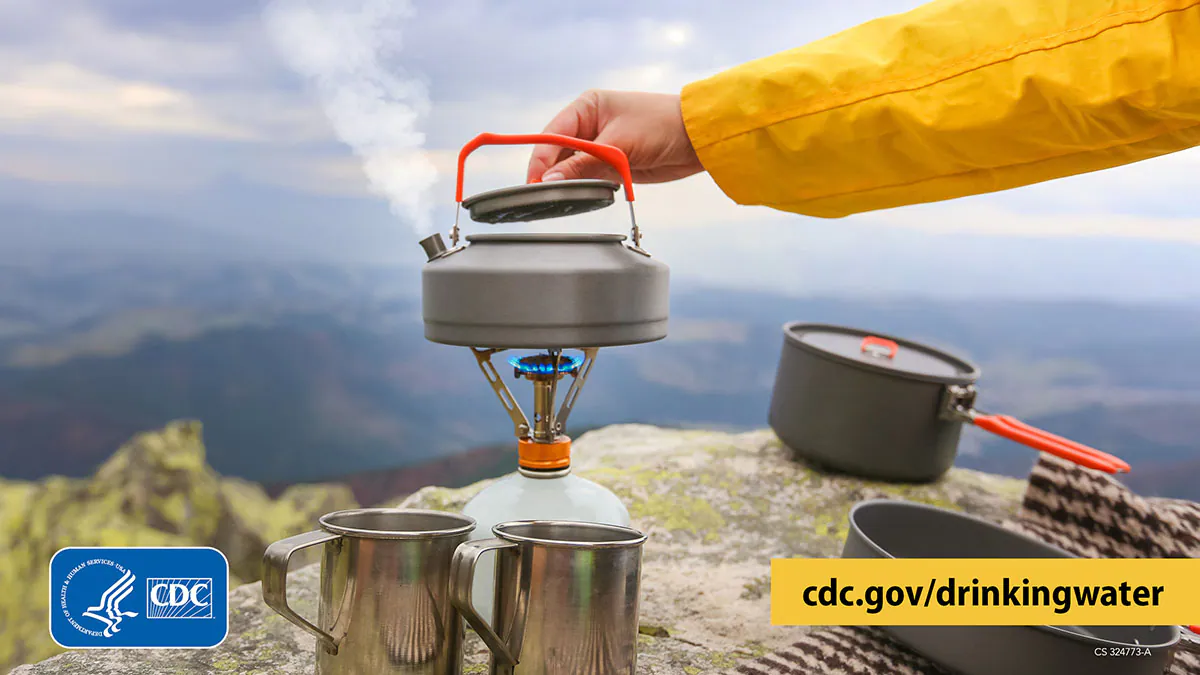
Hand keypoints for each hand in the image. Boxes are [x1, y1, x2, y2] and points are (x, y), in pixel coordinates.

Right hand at [526, 90, 703, 184]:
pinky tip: (580, 197)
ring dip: (568, 182)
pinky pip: (589, 177)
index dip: (540, 160)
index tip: (534, 182)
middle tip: (543, 196)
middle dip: (551, 174)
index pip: (552, 134)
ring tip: (561, 199)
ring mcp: (601, 145)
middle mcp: (590, 124)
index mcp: (587, 107)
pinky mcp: (613, 163)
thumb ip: (583, 164)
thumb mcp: (619, 145)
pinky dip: (584, 188)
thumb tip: (550, 180)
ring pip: (572, 168)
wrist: (698, 139)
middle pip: (557, 153)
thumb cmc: (662, 126)